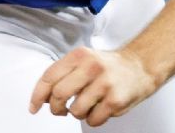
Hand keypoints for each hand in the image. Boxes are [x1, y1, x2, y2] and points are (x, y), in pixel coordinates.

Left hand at [28, 47, 157, 126]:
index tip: (34, 107)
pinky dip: (92, 119)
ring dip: (77, 114)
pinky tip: (98, 109)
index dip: (38, 95)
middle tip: (60, 110)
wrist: (140, 67)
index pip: (49, 76)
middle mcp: (91, 67)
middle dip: (56, 108)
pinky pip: (93, 120)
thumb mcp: (84, 60)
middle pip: (59, 95)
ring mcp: (104, 83)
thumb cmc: (108, 66)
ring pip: (76, 110)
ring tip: (86, 106)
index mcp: (79, 55)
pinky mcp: (115, 100)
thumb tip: (43, 97)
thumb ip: (63, 74)